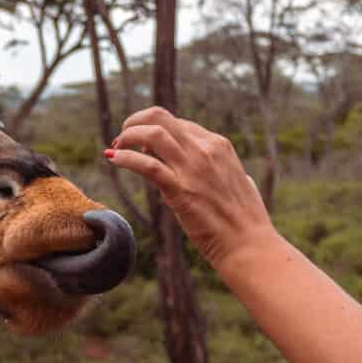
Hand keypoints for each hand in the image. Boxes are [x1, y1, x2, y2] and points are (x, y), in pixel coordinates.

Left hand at [107, 107, 277, 269]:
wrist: (249, 245)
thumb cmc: (244, 220)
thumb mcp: (235, 182)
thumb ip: (218, 170)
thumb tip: (204, 170)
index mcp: (218, 145)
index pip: (176, 124)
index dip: (155, 130)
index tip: (142, 146)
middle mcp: (205, 150)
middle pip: (159, 117)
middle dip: (135, 122)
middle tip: (122, 137)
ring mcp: (193, 168)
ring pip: (151, 133)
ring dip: (127, 135)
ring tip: (116, 147)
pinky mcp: (181, 190)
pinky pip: (146, 165)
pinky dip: (125, 158)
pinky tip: (113, 158)